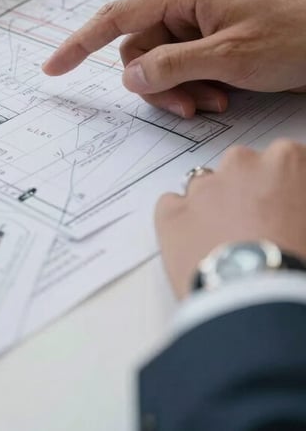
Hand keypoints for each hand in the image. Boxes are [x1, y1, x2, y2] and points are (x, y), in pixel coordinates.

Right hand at [42, 0, 305, 117]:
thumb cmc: (294, 38)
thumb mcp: (230, 58)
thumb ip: (172, 66)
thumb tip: (129, 76)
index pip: (116, 17)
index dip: (79, 43)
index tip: (53, 67)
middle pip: (137, 48)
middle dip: (157, 83)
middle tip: (188, 107)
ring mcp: (194, 17)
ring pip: (157, 62)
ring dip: (179, 89)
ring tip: (215, 102)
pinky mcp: (205, 34)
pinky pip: (177, 64)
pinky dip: (192, 85)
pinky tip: (221, 95)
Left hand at [156, 140, 305, 298]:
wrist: (261, 304)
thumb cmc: (301, 264)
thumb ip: (301, 203)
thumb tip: (295, 210)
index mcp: (286, 162)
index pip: (289, 160)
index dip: (289, 186)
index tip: (289, 206)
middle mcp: (240, 164)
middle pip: (244, 167)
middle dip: (250, 189)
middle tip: (261, 226)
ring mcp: (201, 187)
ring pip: (206, 185)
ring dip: (215, 204)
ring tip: (228, 241)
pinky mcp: (170, 212)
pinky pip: (173, 206)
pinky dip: (183, 220)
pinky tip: (199, 245)